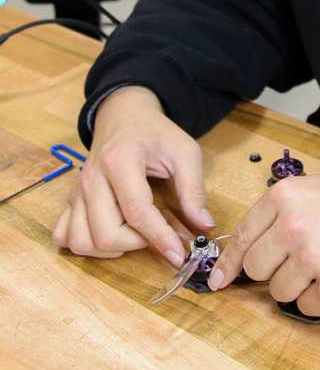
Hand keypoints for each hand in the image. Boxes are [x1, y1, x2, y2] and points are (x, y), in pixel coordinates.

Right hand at [52, 86, 213, 266]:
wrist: (124, 115)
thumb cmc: (155, 133)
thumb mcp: (184, 151)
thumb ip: (194, 189)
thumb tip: (205, 226)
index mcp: (121, 160)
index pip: (137, 212)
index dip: (159, 238)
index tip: (178, 255)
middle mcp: (92, 177)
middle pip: (105, 234)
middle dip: (137, 244)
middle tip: (158, 232)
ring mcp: (77, 190)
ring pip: (81, 242)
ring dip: (110, 250)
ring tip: (135, 234)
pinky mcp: (70, 198)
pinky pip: (64, 236)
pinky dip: (85, 244)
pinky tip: (108, 234)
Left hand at [208, 174, 319, 316]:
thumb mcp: (303, 192)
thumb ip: (269, 218)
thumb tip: (232, 263)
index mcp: (283, 197)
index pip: (242, 236)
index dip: (229, 262)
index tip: (220, 280)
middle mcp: (293, 226)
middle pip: (256, 268)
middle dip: (271, 268)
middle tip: (295, 258)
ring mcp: (314, 257)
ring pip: (279, 292)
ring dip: (295, 285)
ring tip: (319, 264)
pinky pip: (307, 307)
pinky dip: (318, 299)